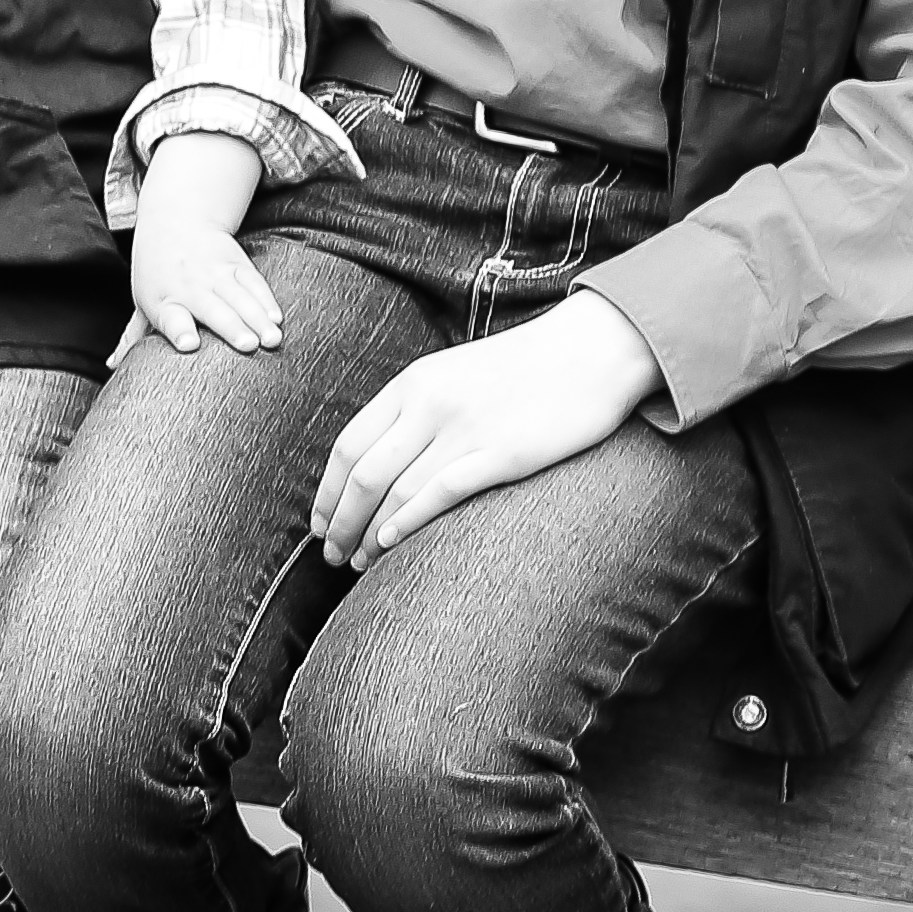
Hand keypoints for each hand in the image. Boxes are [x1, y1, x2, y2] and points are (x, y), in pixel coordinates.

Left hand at [132, 214, 282, 355]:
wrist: (175, 220)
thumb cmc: (157, 273)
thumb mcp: (142, 301)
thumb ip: (133, 336)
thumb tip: (113, 366)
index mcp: (163, 300)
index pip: (170, 318)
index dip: (180, 329)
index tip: (189, 344)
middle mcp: (189, 286)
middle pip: (213, 309)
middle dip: (231, 327)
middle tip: (248, 346)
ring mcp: (215, 272)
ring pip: (240, 297)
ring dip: (258, 318)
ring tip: (272, 339)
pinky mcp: (236, 262)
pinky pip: (254, 283)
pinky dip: (266, 300)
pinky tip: (276, 318)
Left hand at [312, 291, 660, 571]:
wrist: (592, 349)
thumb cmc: (525, 368)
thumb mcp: (456, 374)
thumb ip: (418, 409)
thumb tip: (380, 459)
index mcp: (414, 382)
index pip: (348, 445)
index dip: (326, 493)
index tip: (320, 525)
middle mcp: (431, 403)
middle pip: (362, 473)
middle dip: (339, 522)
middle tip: (332, 555)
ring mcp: (466, 427)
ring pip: (395, 489)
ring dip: (368, 534)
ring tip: (358, 562)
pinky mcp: (503, 452)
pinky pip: (441, 492)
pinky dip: (408, 522)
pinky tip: (391, 545)